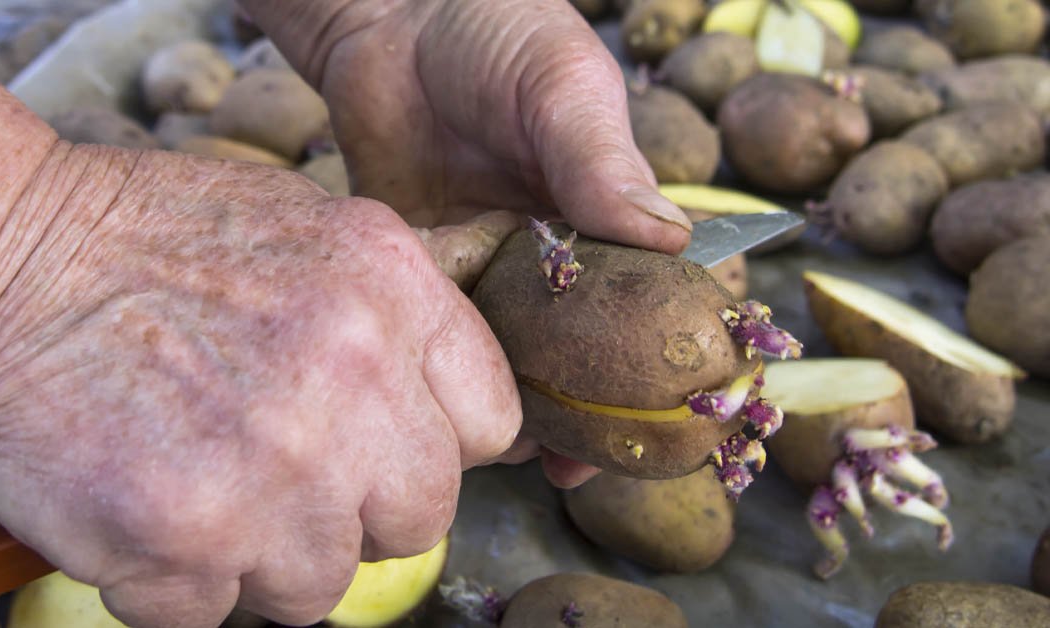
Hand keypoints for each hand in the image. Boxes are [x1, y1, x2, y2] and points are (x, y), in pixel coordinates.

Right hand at [0, 145, 521, 625]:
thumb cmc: (146, 243)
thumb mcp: (308, 230)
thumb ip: (394, 319)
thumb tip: (449, 408)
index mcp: (392, 291)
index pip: (488, 426)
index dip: (431, 446)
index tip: (381, 446)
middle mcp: (352, 381)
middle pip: (418, 518)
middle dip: (352, 509)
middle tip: (277, 468)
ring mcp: (273, 470)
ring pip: (318, 584)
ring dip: (260, 554)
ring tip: (198, 479)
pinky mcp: (184, 541)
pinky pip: (214, 613)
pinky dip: (175, 580)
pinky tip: (144, 505)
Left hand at [247, 0, 694, 485]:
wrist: (390, 18)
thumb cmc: (496, 34)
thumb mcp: (563, 85)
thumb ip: (603, 160)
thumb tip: (667, 242)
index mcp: (609, 210)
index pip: (659, 292)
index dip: (675, 353)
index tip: (682, 410)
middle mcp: (556, 249)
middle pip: (589, 344)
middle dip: (598, 408)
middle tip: (593, 462)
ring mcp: (492, 264)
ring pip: (519, 353)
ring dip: (526, 404)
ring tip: (532, 457)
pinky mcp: (430, 268)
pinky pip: (447, 332)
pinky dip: (456, 372)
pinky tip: (459, 412)